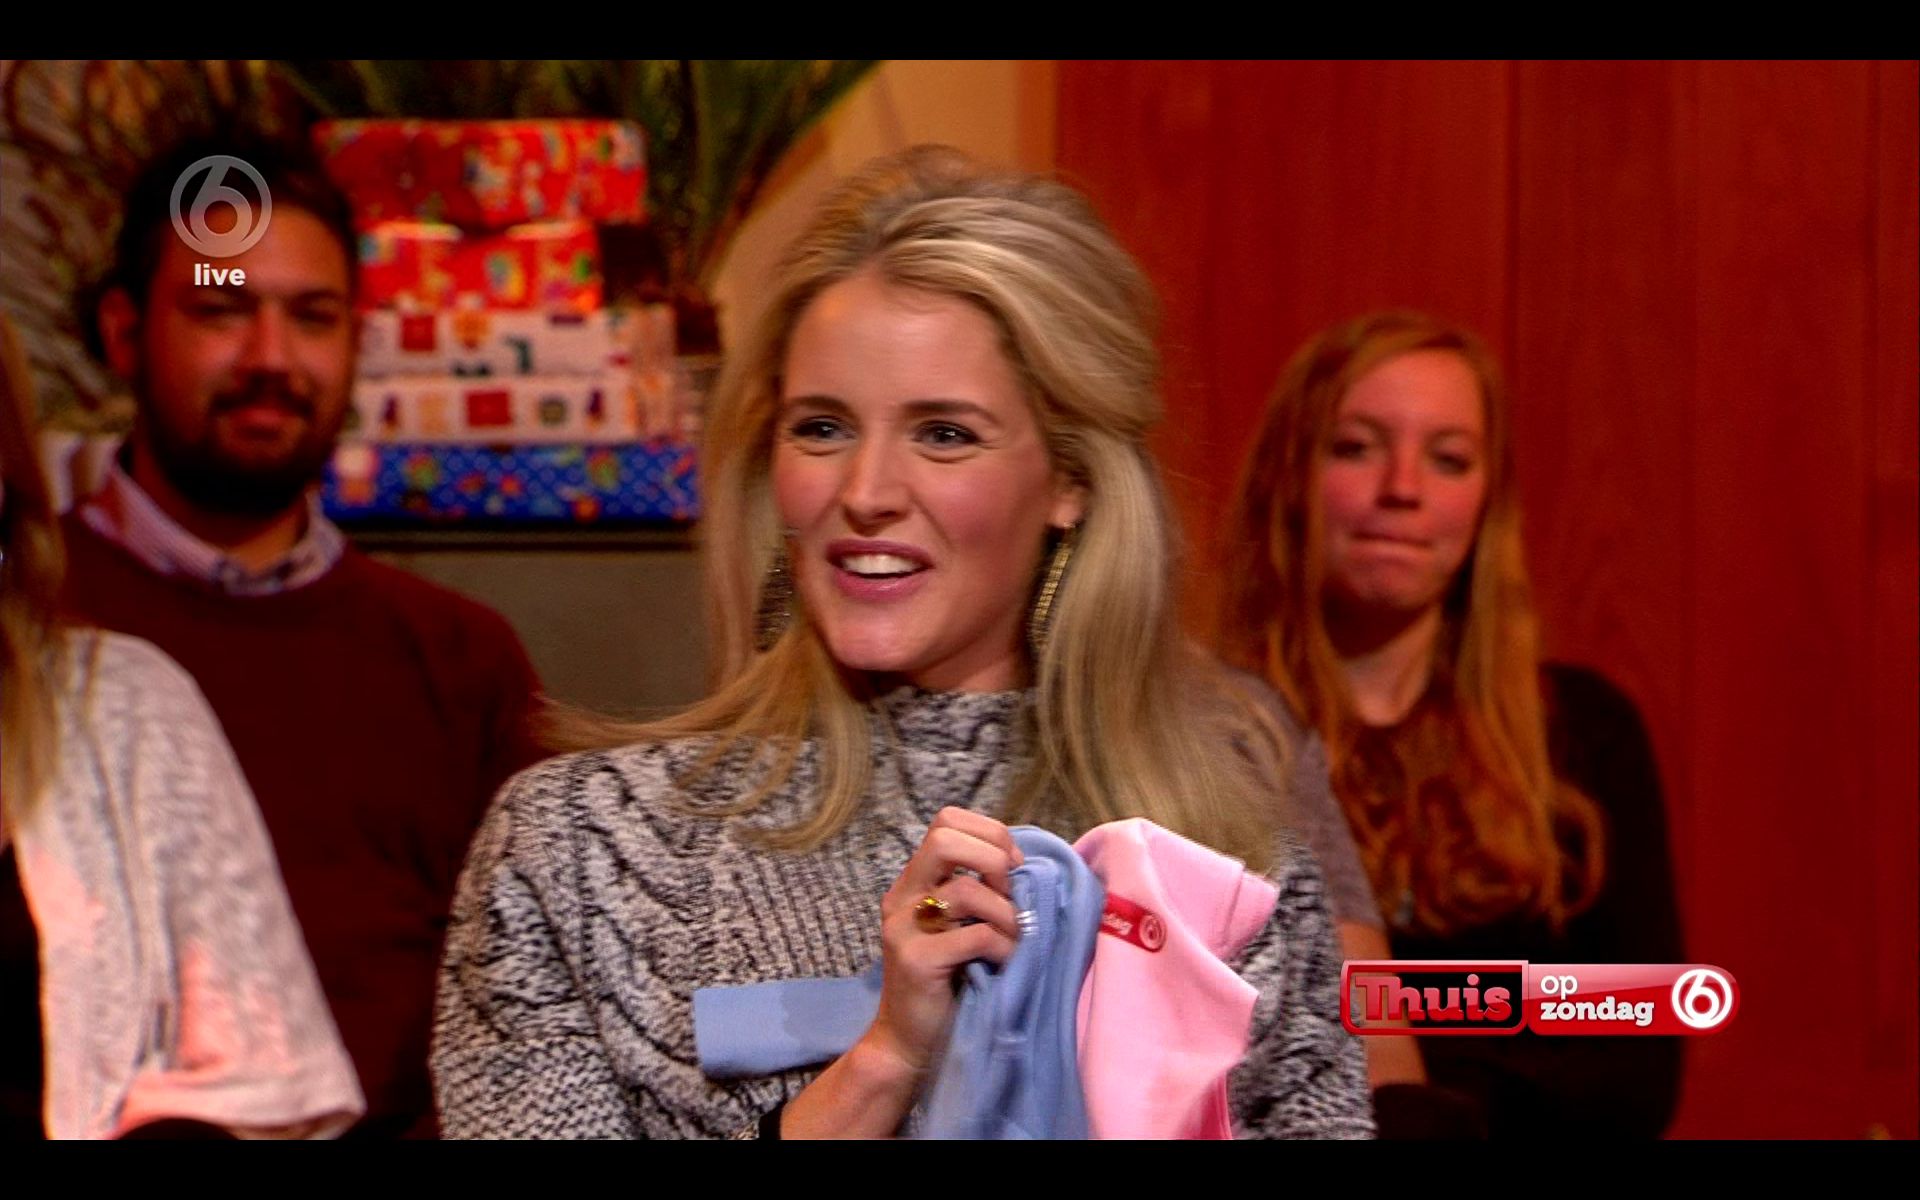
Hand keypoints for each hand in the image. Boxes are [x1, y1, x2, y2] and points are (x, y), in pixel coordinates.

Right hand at [861, 807, 1024, 1075]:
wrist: (909, 1041)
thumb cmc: (948, 981)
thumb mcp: (960, 925)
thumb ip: (978, 891)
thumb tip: (1025, 866)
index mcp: (914, 881)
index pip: (946, 821)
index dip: (989, 833)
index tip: (1014, 868)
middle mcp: (902, 897)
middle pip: (944, 839)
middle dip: (993, 859)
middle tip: (1012, 895)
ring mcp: (903, 927)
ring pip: (965, 890)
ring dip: (1007, 913)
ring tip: (1017, 938)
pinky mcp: (915, 960)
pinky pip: (976, 936)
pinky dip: (1004, 946)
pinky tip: (1007, 962)